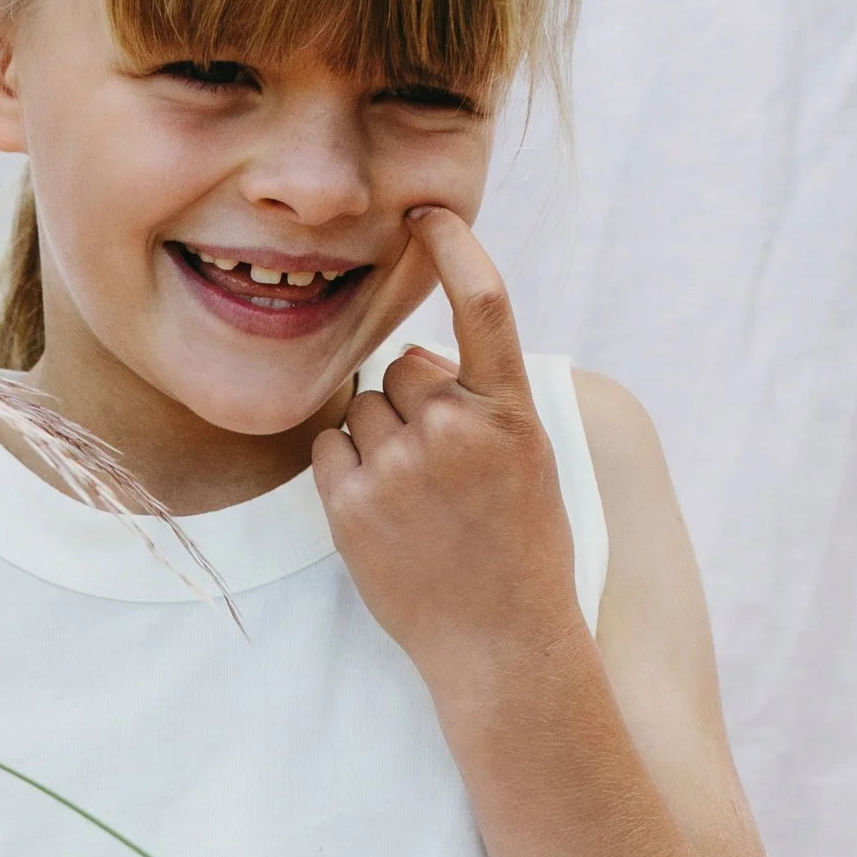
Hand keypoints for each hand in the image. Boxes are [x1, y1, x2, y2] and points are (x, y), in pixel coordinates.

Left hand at [311, 208, 587, 702]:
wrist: (501, 645)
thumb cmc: (518, 550)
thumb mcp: (525, 463)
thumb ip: (479, 400)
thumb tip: (416, 359)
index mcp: (513, 414)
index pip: (485, 304)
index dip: (456, 248)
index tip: (428, 211)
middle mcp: (457, 432)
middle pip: (404, 368)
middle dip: (414, 402)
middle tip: (443, 471)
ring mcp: (402, 470)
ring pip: (364, 407)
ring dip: (379, 437)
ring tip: (417, 500)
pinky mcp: (353, 506)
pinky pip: (330, 447)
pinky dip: (346, 468)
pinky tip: (383, 512)